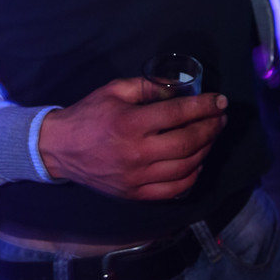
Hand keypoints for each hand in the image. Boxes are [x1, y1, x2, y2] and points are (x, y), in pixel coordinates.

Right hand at [38, 77, 227, 199]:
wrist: (59, 148)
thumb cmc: (88, 114)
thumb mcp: (115, 90)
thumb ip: (148, 86)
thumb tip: (179, 85)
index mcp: (131, 123)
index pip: (178, 114)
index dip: (204, 106)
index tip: (220, 101)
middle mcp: (137, 153)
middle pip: (187, 142)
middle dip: (211, 128)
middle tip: (221, 118)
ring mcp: (137, 178)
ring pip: (185, 167)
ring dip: (205, 150)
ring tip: (212, 135)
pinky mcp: (135, 194)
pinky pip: (173, 190)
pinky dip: (191, 176)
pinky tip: (197, 161)